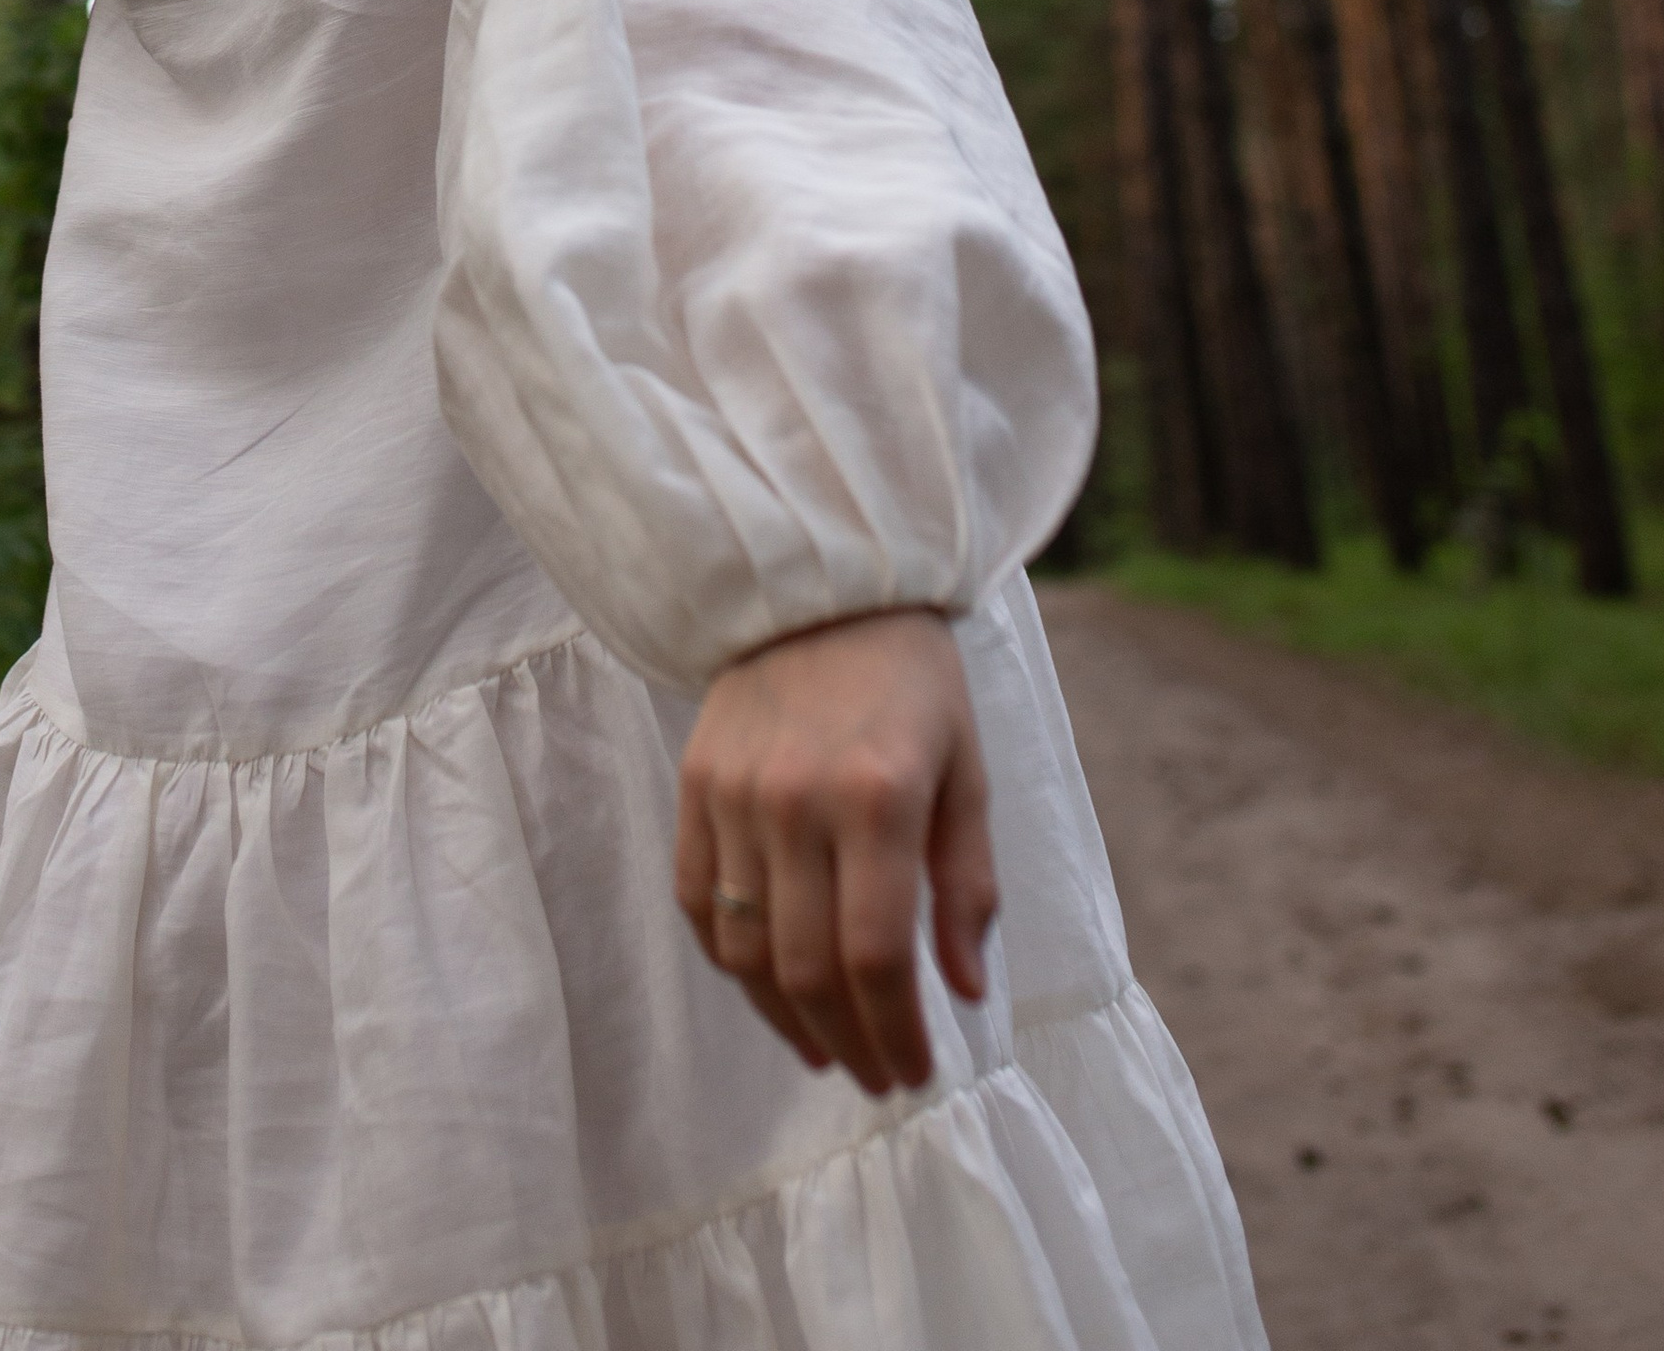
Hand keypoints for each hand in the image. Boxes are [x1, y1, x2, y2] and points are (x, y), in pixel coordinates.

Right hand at [673, 608, 996, 1094]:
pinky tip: (768, 990)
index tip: (917, 1072)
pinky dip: (730, 962)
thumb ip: (968, 883)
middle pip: (808, 967)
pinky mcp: (695, 784)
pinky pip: (697, 902)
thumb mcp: (968, 770)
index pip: (876, 955)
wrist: (821, 585)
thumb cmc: (912, 681)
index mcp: (877, 796)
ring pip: (745, 948)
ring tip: (826, 1049)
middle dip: (849, 1042)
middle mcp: (796, 800)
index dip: (895, 1031)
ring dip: (787, 1019)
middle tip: (878, 1076)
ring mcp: (734, 794)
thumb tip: (965, 991)